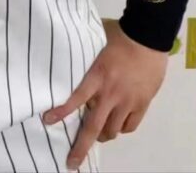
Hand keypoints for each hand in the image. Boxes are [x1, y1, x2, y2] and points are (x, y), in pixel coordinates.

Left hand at [43, 18, 168, 170]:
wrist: (147, 36)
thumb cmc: (120, 35)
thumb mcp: (96, 41)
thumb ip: (84, 54)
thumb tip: (67, 51)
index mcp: (96, 76)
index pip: (75, 98)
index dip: (61, 112)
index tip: (47, 121)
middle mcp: (110, 93)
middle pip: (93, 127)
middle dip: (81, 147)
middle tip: (72, 162)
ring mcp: (127, 101)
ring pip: (112, 130)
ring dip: (103, 135)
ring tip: (98, 134)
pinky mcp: (142, 104)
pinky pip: (130, 126)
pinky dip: (122, 128)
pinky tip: (118, 125)